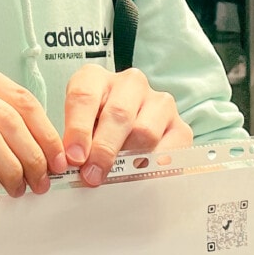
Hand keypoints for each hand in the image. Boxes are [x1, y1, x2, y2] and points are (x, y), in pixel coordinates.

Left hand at [63, 66, 190, 186]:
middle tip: (92, 175)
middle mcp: (130, 83)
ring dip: (128, 158)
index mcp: (95, 78)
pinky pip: (170, 148)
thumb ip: (74, 147)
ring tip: (116, 176)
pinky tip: (141, 175)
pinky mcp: (180, 125)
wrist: (127, 140)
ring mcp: (158, 102)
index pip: (84, 96)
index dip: (78, 128)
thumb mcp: (77, 134)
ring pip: (145, 131)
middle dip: (104, 149)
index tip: (74, 157)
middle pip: (118, 113)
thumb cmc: (94, 135)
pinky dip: (154, 166)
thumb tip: (73, 168)